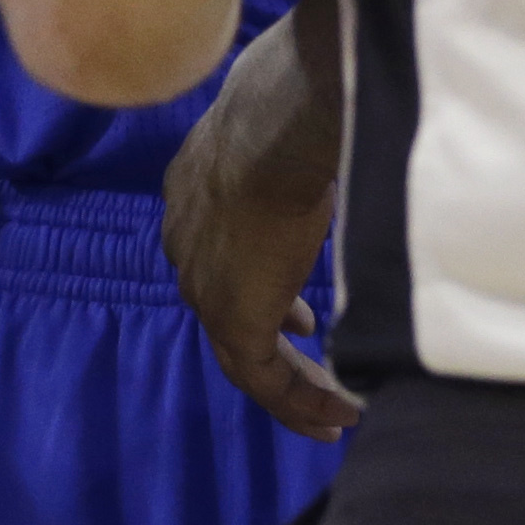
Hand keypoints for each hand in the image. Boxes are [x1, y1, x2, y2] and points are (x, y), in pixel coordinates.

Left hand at [162, 34, 356, 441]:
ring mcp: (205, 286)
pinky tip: (337, 415)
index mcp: (193, 196)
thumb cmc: (288, 110)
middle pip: (225, 308)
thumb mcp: (276, 125)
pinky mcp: (235, 319)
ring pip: (242, 354)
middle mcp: (186, 245)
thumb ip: (286, 144)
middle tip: (309, 355)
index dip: (259, 286)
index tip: (300, 316)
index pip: (218, 256)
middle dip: (269, 338)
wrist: (273, 128)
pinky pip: (264, 379)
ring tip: (328, 412)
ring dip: (289, 386)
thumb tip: (319, 128)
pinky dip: (300, 400)